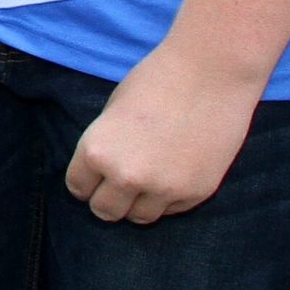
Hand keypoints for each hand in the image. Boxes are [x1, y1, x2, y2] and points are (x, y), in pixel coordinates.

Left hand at [64, 44, 264, 223]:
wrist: (211, 72)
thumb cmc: (157, 81)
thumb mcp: (113, 113)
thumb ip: (106, 148)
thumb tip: (102, 177)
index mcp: (97, 152)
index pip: (78, 188)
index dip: (87, 181)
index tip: (96, 176)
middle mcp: (126, 176)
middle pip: (105, 211)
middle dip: (109, 198)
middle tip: (121, 182)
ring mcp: (163, 188)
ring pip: (139, 217)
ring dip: (139, 203)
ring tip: (149, 177)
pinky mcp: (195, 193)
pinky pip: (172, 210)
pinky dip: (169, 197)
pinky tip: (175, 170)